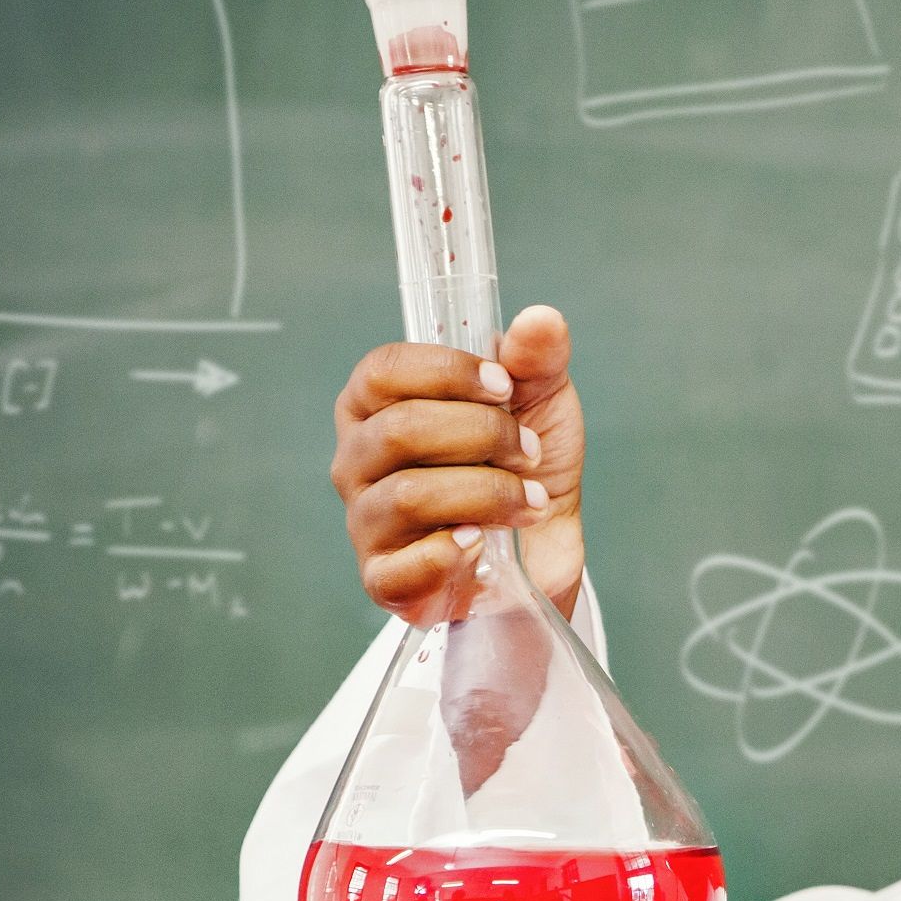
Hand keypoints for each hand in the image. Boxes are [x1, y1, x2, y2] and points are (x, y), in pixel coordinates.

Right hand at [329, 305, 587, 623]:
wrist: (542, 549)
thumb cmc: (523, 468)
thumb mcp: (541, 404)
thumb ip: (536, 359)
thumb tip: (540, 320)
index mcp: (377, 406)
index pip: (381, 371)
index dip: (446, 372)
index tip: (505, 387)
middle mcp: (358, 461)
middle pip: (400, 430)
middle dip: (482, 436)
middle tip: (529, 451)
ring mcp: (365, 522)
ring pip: (410, 495)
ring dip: (487, 493)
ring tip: (528, 500)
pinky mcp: (384, 580)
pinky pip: (402, 567)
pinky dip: (452, 552)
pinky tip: (483, 543)